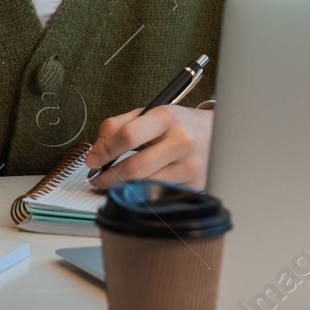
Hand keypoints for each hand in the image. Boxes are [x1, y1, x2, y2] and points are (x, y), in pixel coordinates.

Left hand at [83, 104, 213, 190]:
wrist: (217, 132)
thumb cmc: (177, 124)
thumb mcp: (148, 114)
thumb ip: (116, 126)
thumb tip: (95, 153)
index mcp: (167, 118)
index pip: (128, 136)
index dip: (104, 151)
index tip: (91, 160)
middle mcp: (181, 142)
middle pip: (135, 168)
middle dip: (109, 177)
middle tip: (97, 179)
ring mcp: (190, 167)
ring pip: (146, 186)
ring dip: (123, 188)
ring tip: (113, 183)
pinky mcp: (195, 186)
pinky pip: (160, 195)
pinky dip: (143, 194)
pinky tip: (137, 188)